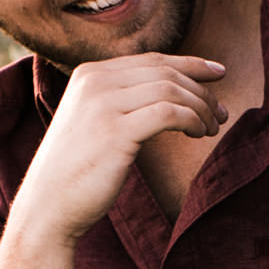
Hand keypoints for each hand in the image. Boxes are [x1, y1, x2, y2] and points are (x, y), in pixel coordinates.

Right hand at [17, 54, 228, 240]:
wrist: (48, 208)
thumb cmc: (77, 173)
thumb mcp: (95, 124)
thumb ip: (122, 102)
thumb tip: (171, 95)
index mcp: (89, 74)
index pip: (152, 60)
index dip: (190, 64)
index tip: (218, 74)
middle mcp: (94, 81)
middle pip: (165, 71)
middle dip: (201, 89)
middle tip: (220, 113)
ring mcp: (103, 104)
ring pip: (171, 90)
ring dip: (200, 107)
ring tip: (211, 128)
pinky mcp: (115, 131)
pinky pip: (169, 113)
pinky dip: (191, 120)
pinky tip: (198, 135)